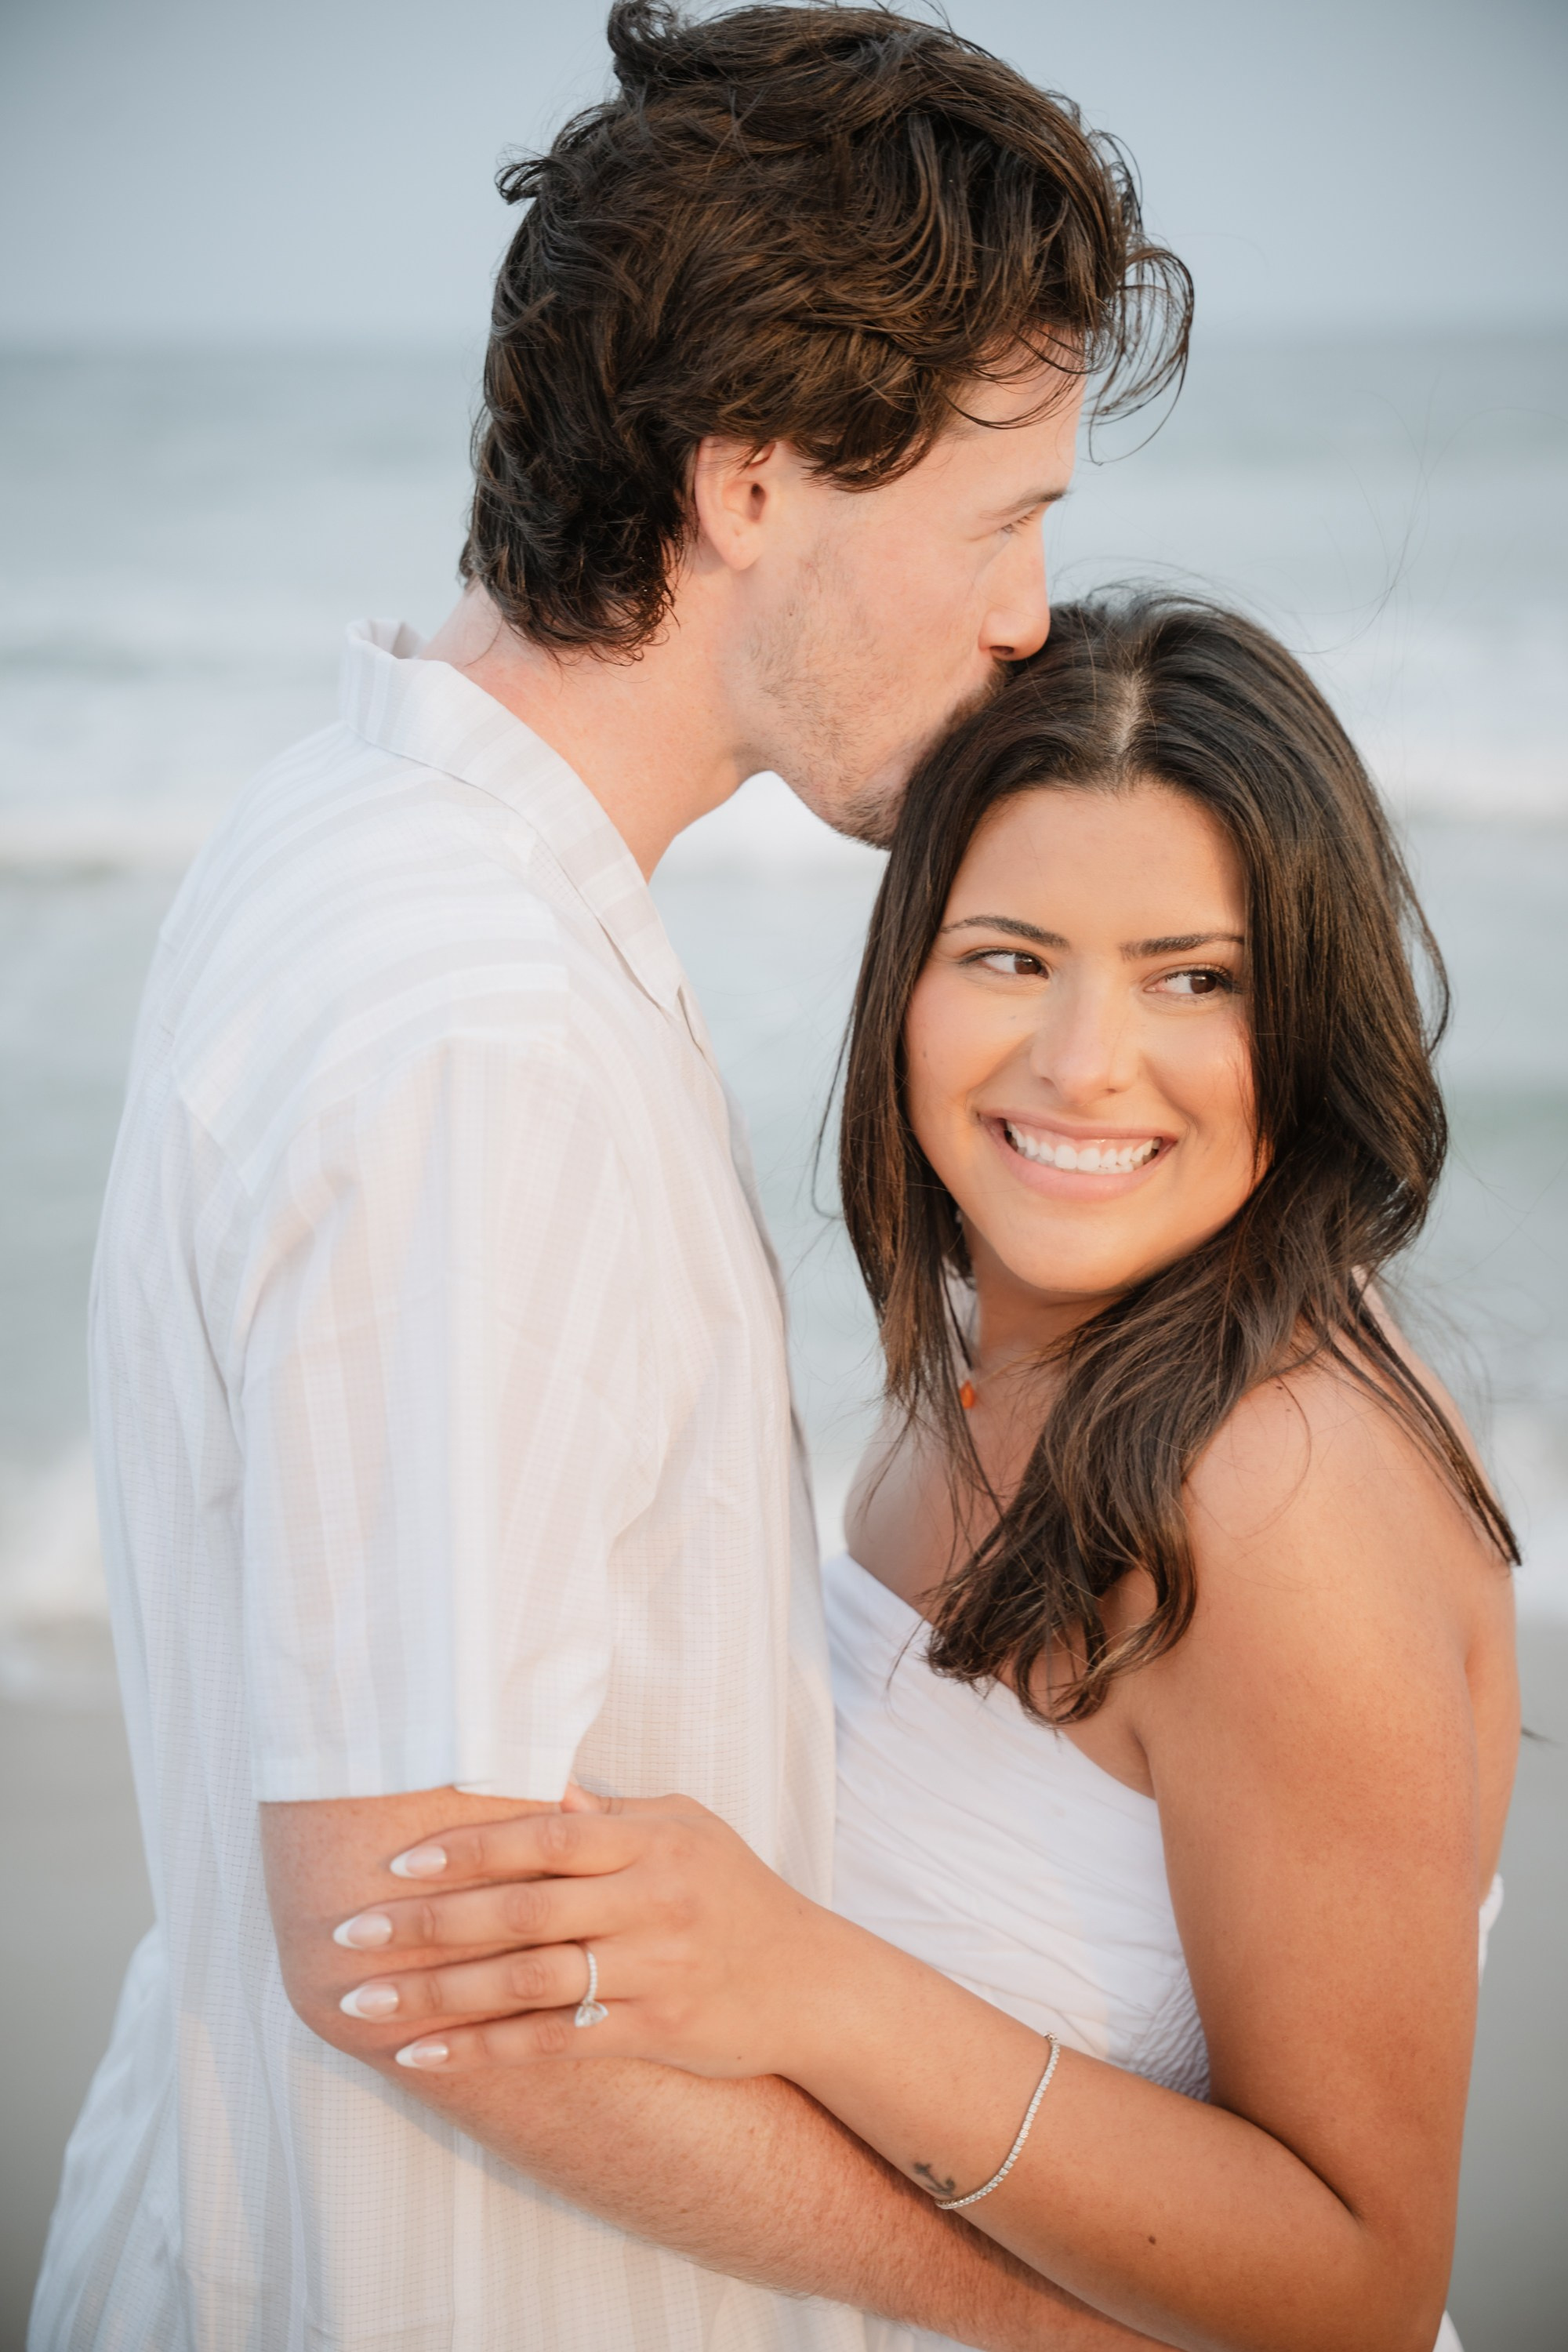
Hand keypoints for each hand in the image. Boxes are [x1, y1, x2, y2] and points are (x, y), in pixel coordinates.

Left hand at [329, 1791, 842, 2082]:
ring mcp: (652, 1972)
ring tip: (362, 2000)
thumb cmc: (736, 1893)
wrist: (811, 1984)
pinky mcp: (653, 2033)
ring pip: (527, 1982)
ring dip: (437, 1993)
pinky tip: (421, 2054)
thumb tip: (535, 1791)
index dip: (469, 1846)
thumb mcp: (687, 1829)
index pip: (546, 1838)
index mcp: (652, 1843)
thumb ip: (610, 1815)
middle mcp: (651, 1903)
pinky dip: (480, 2050)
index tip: (397, 1861)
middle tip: (348, 1932)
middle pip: (523, 1911)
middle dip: (428, 1923)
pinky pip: (551, 2044)